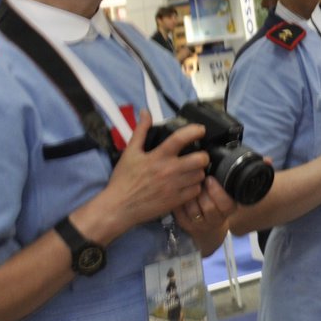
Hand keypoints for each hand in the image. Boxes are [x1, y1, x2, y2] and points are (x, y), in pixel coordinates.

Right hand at [83, 111, 211, 240]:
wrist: (118, 208)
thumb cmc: (123, 179)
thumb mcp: (130, 153)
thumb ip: (140, 131)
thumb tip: (145, 112)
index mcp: (158, 156)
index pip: (180, 138)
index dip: (195, 131)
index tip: (200, 130)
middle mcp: (169, 171)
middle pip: (200, 159)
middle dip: (203, 155)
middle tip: (197, 156)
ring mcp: (174, 187)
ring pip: (200, 175)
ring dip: (198, 171)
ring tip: (192, 170)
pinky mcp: (176, 201)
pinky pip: (196, 190)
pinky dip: (194, 187)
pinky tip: (187, 184)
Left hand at [174, 176, 235, 254]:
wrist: (208, 223)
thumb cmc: (216, 201)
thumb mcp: (225, 193)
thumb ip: (221, 182)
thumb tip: (211, 165)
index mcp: (228, 210)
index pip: (227, 204)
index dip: (218, 191)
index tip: (210, 179)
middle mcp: (216, 220)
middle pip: (209, 207)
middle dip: (202, 192)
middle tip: (197, 181)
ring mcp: (201, 225)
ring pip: (194, 211)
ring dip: (190, 197)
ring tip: (187, 186)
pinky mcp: (187, 226)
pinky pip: (181, 214)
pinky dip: (180, 202)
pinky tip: (179, 194)